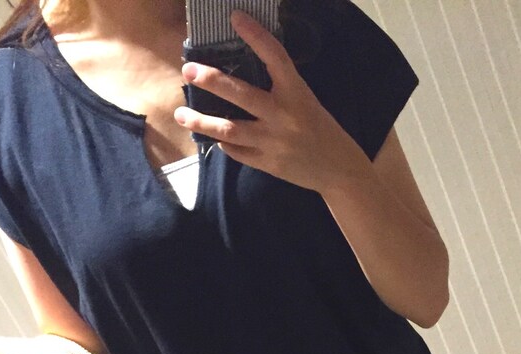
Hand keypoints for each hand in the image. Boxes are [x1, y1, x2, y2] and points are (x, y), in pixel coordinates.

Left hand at [175, 9, 367, 195]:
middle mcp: (283, 116)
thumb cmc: (320, 129)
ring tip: (182, 114)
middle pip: (241, 95)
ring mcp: (274, 141)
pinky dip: (223, 144)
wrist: (338, 170)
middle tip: (188, 71)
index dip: (255, 36)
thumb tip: (243, 69)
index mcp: (296, 94)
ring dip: (202, 122)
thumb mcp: (305, 101)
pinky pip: (237, 152)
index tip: (235, 17)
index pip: (275, 57)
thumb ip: (279, 88)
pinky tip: (213, 137)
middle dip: (212, 81)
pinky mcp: (268, 163)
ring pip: (229, 129)